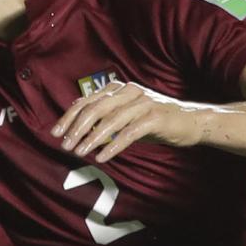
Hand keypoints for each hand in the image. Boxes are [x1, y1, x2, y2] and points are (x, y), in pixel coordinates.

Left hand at [51, 80, 208, 161]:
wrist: (190, 122)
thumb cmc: (153, 121)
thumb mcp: (125, 117)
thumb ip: (104, 118)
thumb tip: (77, 127)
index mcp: (119, 89)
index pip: (87, 100)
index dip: (69, 117)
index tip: (56, 133)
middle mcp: (129, 92)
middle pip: (95, 108)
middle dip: (77, 128)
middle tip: (65, 146)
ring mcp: (143, 103)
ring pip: (111, 120)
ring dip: (92, 138)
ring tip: (80, 153)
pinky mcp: (155, 118)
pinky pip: (129, 132)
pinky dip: (113, 145)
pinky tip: (102, 156)